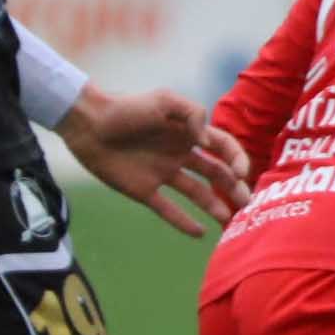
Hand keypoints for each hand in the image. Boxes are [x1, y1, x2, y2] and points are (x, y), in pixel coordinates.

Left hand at [60, 88, 251, 239]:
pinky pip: (168, 210)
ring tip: (229, 220)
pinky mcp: (144, 191)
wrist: (88, 123)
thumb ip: (193, 114)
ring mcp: (163, 174)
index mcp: (189, 134)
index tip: (239, 173)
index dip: (237, 160)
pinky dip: (184, 222)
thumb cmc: (126, 108)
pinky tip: (200, 233)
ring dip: (215, 207)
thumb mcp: (165, 100)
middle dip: (234, 188)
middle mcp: (181, 155)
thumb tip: (208, 142)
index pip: (225, 148)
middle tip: (247, 203)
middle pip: (217, 174)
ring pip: (198, 194)